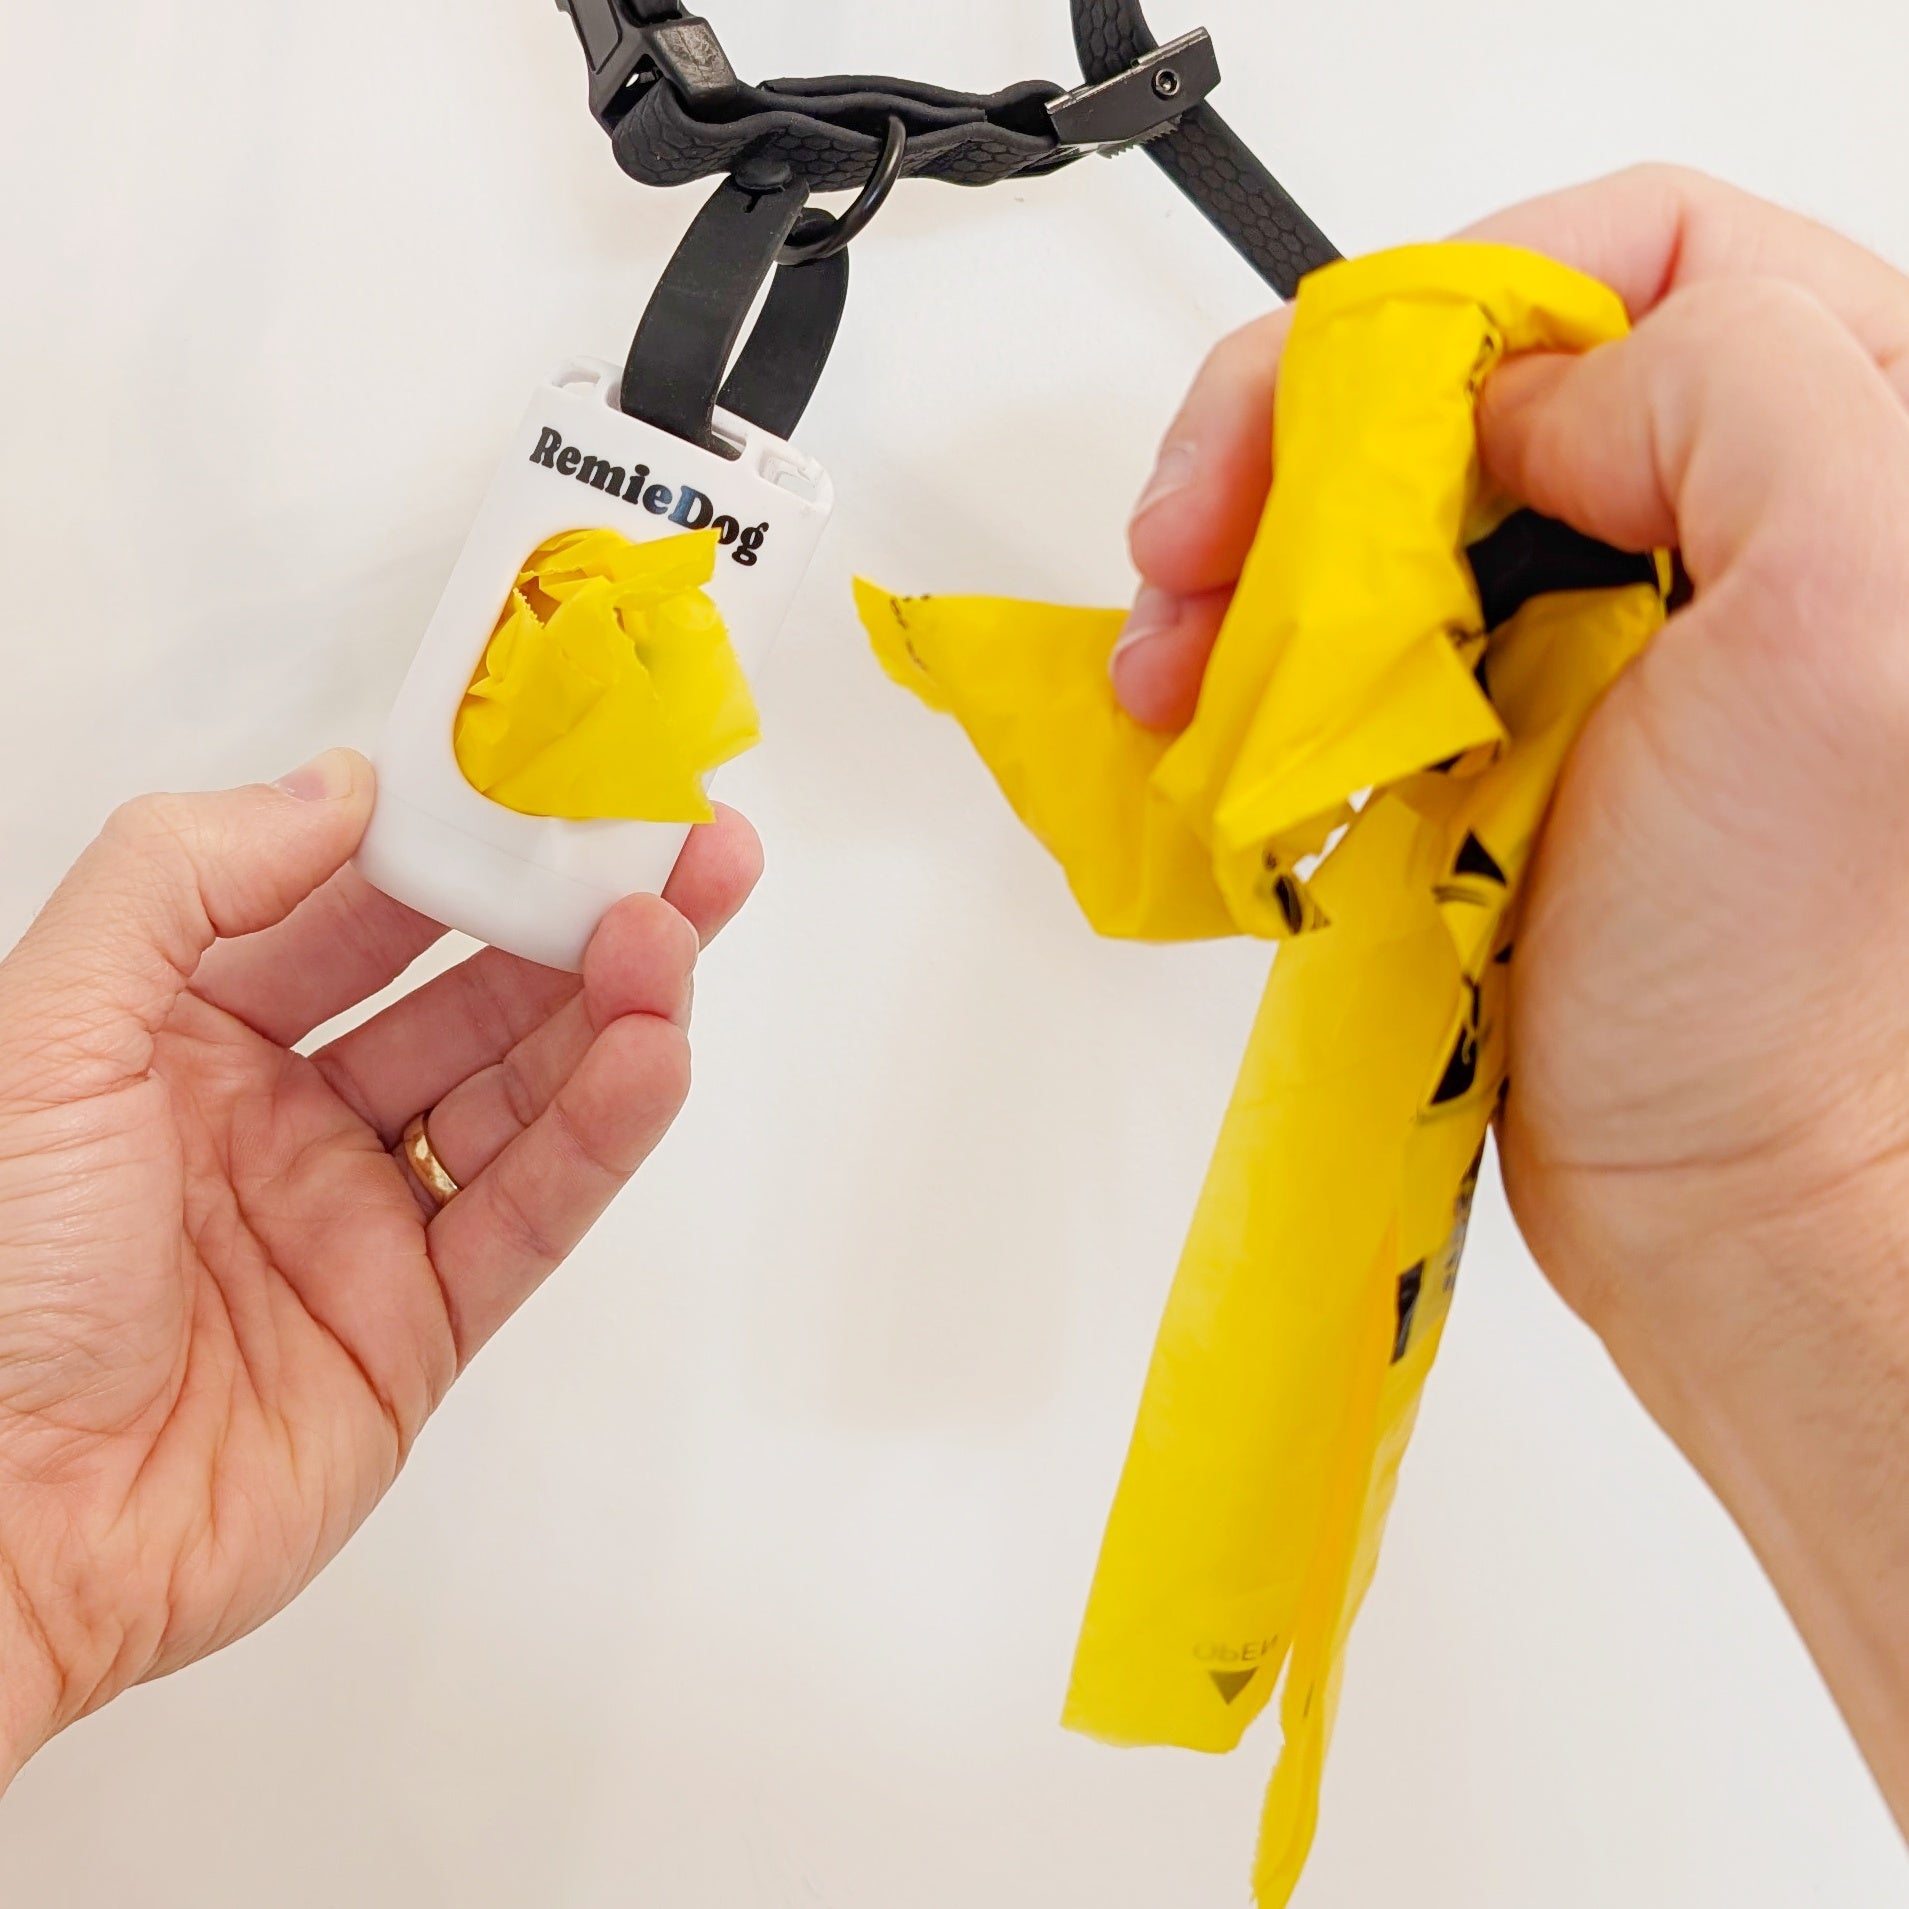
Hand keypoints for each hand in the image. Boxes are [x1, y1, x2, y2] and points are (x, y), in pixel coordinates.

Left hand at [0, 750, 758, 1780]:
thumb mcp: (45, 1030)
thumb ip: (181, 882)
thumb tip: (335, 788)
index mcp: (185, 1033)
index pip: (357, 908)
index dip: (458, 840)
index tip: (547, 782)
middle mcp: (285, 1117)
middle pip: (466, 991)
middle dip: (573, 915)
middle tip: (673, 845)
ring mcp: (359, 1222)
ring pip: (518, 1093)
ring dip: (607, 1011)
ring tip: (672, 936)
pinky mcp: (419, 1325)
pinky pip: (528, 1212)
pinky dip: (599, 1135)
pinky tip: (650, 1059)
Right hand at [1113, 167, 1908, 1828]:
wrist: (1715, 1177)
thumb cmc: (1795, 962)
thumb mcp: (1847, 607)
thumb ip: (1722, 396)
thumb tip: (1516, 398)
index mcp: (1826, 443)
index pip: (1626, 256)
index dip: (1465, 309)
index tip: (1358, 441)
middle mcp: (1698, 519)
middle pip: (1455, 371)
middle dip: (1300, 440)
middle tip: (1201, 540)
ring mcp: (1579, 625)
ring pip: (1371, 498)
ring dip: (1246, 556)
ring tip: (1177, 659)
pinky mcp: (1485, 720)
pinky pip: (1336, 624)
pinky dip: (1248, 653)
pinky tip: (1204, 709)